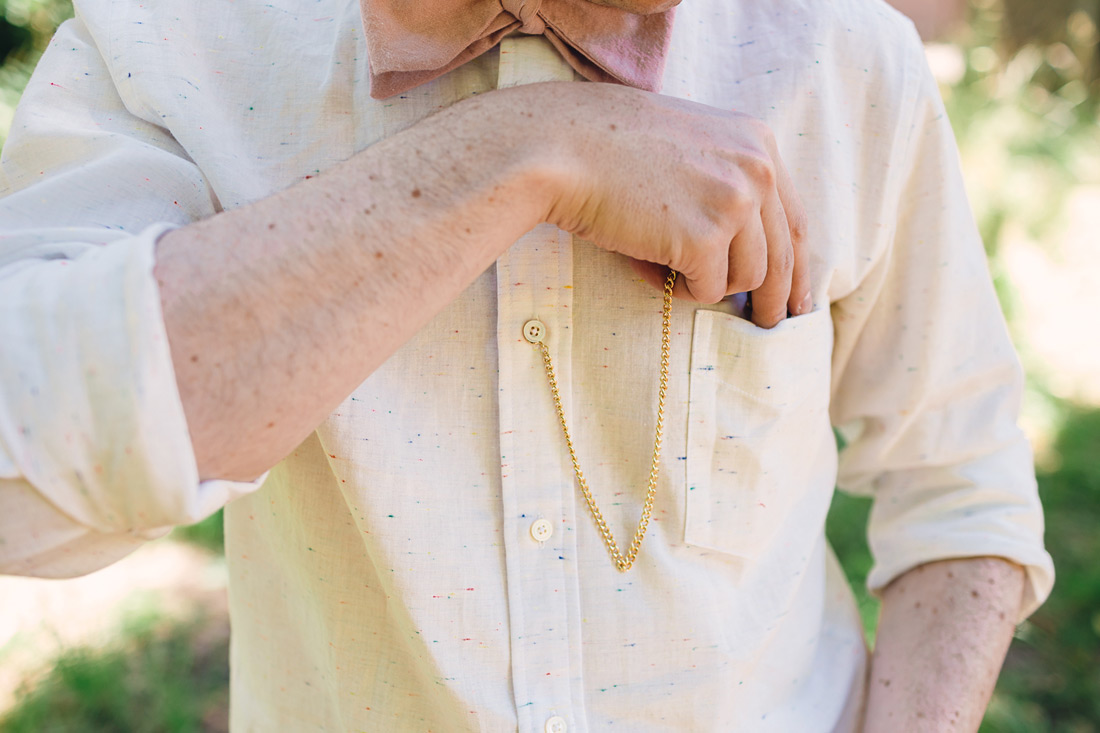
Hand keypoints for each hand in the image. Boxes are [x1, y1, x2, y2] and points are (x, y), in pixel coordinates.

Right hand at [531, 81, 809, 326]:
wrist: (561, 147)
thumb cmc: (610, 150)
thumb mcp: (689, 146)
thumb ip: (727, 182)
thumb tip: (753, 255)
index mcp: (758, 142)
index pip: (794, 219)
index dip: (798, 267)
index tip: (797, 298)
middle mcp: (757, 169)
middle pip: (781, 256)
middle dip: (775, 298)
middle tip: (766, 324)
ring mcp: (733, 203)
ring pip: (746, 278)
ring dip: (709, 284)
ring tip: (668, 267)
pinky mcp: (704, 238)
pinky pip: (708, 290)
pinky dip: (681, 290)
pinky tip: (651, 266)